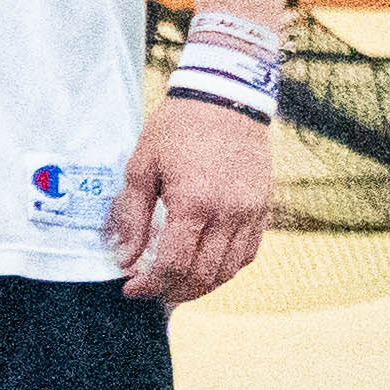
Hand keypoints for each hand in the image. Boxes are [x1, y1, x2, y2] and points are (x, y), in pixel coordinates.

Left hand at [111, 87, 275, 305]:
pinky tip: (205, 266)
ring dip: (201, 285)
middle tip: (149, 290)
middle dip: (173, 291)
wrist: (225, 98)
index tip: (131, 289)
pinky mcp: (264, 208)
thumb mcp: (141, 168)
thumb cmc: (176, 130)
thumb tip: (125, 258)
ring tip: (174, 285)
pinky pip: (249, 253)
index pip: (173, 265)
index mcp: (194, 204)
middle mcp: (229, 214)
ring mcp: (252, 213)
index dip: (150, 285)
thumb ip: (133, 218)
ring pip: (229, 270)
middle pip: (203, 275)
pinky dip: (226, 268)